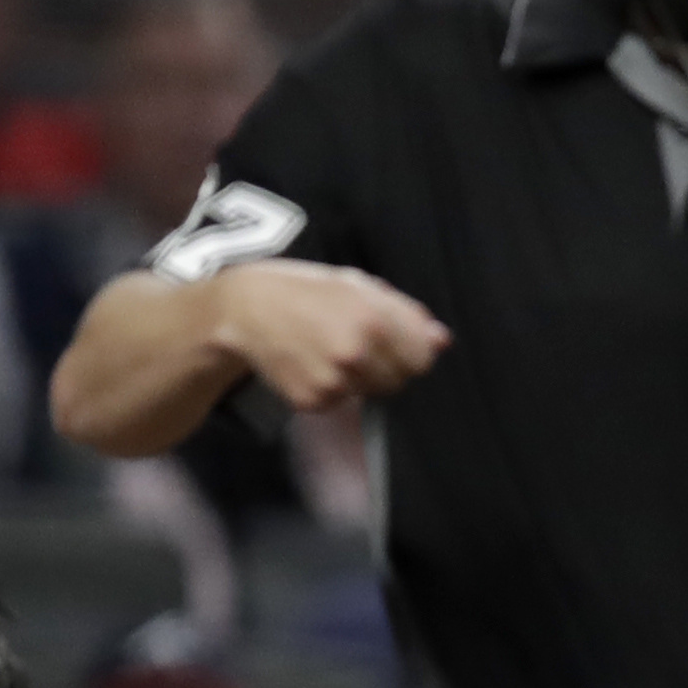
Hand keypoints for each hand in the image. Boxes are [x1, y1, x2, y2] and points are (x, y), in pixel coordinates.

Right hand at [207, 260, 450, 411]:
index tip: (392, 342)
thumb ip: (404, 312)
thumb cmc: (306, 290)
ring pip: (370, 392)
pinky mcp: (313, 401)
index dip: (410, 351)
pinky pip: (341, 402)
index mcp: (373, 319)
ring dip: (359, 377)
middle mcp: (356, 353)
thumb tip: (442, 341)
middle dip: (385, 365)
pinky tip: (311, 363)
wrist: (245, 310)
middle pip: (399, 381)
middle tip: (353, 342)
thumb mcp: (356, 285)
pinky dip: (331, 389)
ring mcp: (334, 381)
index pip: (422, 359)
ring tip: (328, 349)